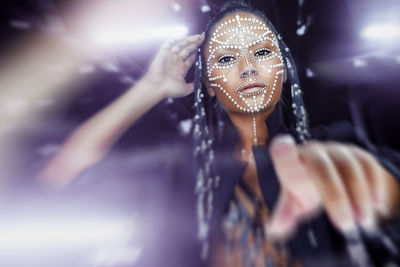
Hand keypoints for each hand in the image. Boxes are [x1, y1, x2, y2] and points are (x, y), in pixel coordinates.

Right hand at [143, 33, 204, 97]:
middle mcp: (176, 61)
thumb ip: (192, 86)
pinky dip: (176, 39)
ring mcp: (170, 56)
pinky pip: (169, 43)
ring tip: (197, 36)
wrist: (157, 87)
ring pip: (180, 45)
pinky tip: (184, 36)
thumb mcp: (185, 90)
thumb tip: (197, 84)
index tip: (203, 46)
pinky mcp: (163, 52)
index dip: (197, 52)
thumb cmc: (169, 89)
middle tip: (202, 37)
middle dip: (195, 43)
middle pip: (187, 49)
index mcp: (181, 69)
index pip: (190, 58)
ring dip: (189, 40)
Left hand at [267, 135, 399, 239]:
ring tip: (363, 222)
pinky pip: (368, 165)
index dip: (283, 152)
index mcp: (291, 162)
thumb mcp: (294, 202)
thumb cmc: (307, 189)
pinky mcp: (357, 153)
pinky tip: (377, 205)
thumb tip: (274, 228)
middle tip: (345, 225)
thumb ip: (285, 213)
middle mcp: (313, 151)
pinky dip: (374, 185)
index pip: (284, 155)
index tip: (283, 146)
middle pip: (321, 167)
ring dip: (358, 196)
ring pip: (348, 166)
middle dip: (335, 197)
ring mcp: (336, 150)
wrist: (331, 178)